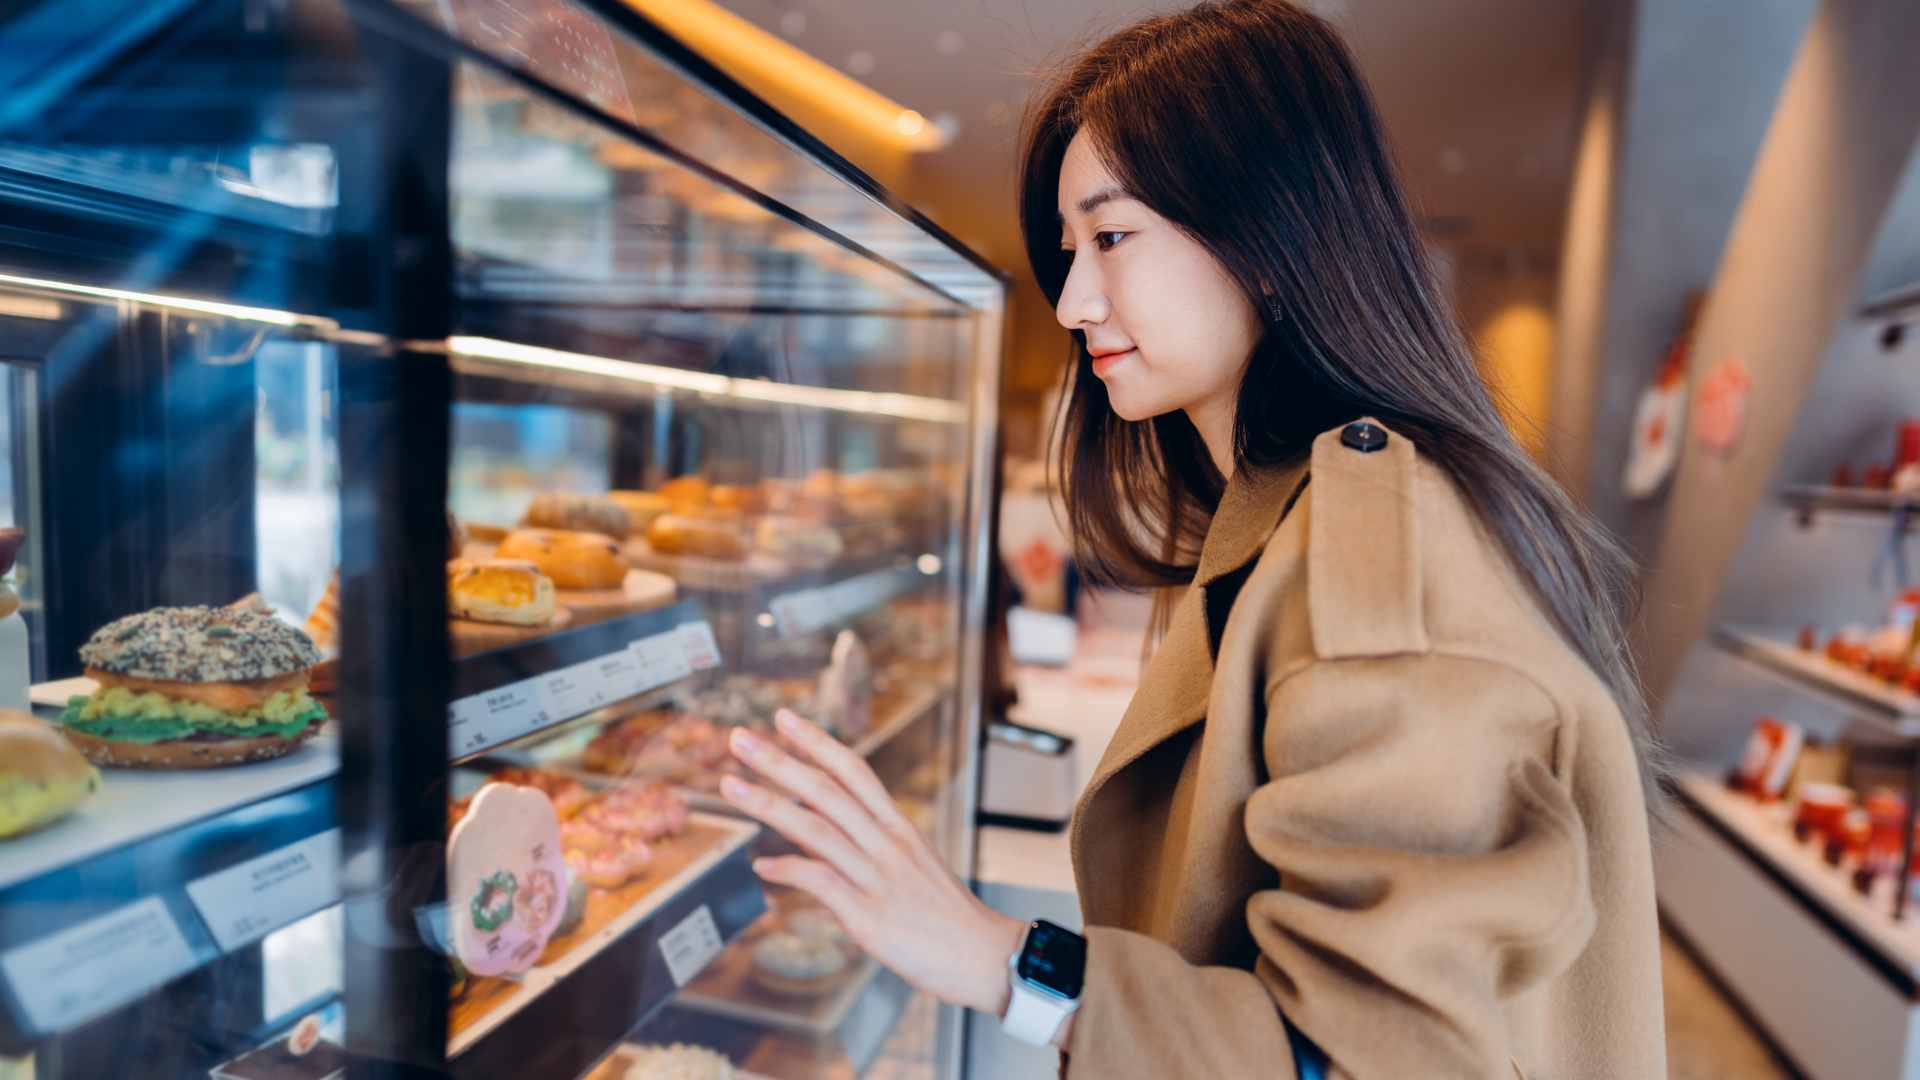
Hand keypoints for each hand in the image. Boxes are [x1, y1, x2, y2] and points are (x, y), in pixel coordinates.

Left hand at [721, 709, 1027, 1015]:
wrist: (983, 955)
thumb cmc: (946, 915)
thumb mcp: (916, 862)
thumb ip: (874, 842)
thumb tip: (826, 829)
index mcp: (898, 827)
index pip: (853, 770)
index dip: (816, 741)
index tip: (783, 718)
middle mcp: (886, 844)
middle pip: (826, 790)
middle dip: (779, 761)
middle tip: (739, 739)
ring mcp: (877, 878)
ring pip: (815, 828)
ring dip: (768, 804)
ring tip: (731, 785)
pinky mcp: (868, 915)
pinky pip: (819, 882)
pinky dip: (786, 870)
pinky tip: (761, 867)